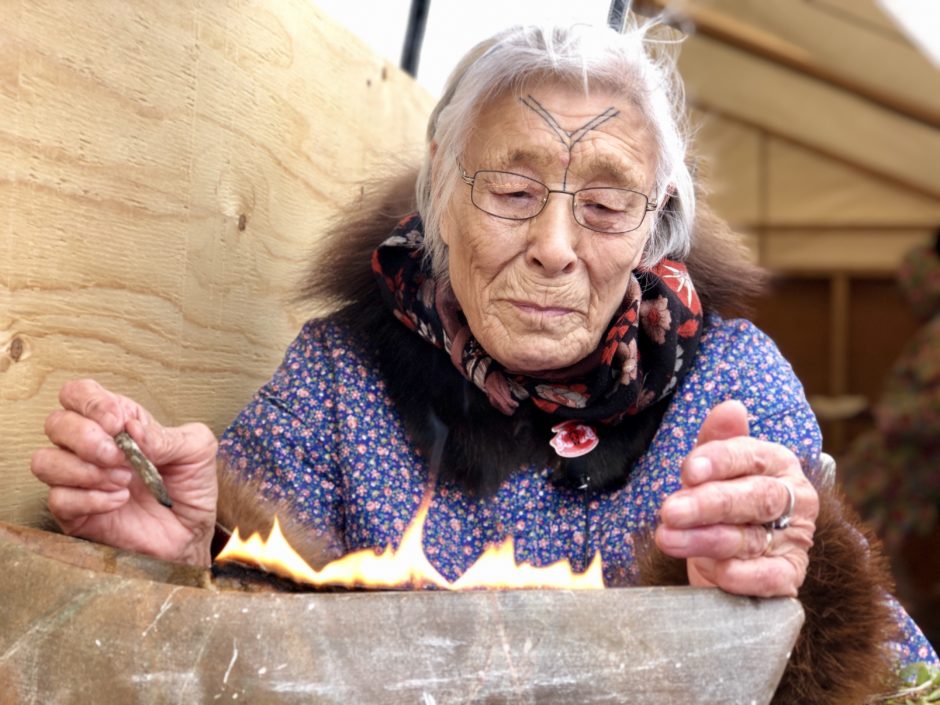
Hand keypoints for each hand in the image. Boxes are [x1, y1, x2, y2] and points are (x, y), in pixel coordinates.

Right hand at [31, 379, 217, 565]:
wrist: (191, 532)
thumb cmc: (191, 487)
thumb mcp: (197, 450)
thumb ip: (167, 435)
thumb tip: (131, 428)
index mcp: (117, 423)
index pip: (79, 394)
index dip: (92, 403)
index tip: (118, 423)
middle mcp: (91, 447)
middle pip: (55, 423)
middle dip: (87, 439)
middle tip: (120, 457)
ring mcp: (79, 480)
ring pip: (45, 461)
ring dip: (86, 471)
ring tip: (124, 481)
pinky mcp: (75, 513)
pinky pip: (58, 499)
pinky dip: (91, 499)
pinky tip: (119, 500)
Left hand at [655, 400, 818, 596]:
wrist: (732, 559)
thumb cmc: (722, 505)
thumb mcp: (712, 471)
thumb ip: (717, 441)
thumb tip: (730, 407)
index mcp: (777, 463)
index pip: (750, 456)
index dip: (718, 461)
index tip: (688, 471)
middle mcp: (794, 499)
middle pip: (755, 497)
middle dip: (708, 504)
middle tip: (670, 511)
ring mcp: (796, 540)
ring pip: (752, 538)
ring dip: (705, 540)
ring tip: (668, 538)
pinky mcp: (790, 577)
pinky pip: (767, 578)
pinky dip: (736, 574)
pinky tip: (708, 569)